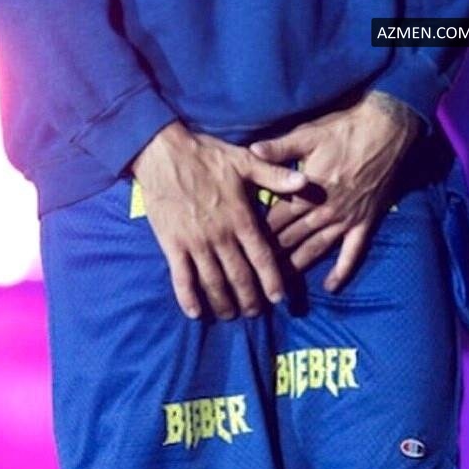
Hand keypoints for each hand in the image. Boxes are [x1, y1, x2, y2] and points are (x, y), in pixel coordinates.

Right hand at [132, 121, 305, 319]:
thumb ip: (275, 176)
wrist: (162, 152)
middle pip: (239, 277)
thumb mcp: (244, 160)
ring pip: (213, 282)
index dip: (272, 281)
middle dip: (249, 299)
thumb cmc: (205, 155)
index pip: (262, 258)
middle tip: (255, 314)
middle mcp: (220, 236)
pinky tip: (195, 314)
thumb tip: (306, 182)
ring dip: (223, 303)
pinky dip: (188, 298)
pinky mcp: (172, 245)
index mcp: (240, 218)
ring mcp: (195, 243)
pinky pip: (181, 278)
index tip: (278, 299)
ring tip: (230, 316)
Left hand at [250, 91, 419, 291]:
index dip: (258, 235)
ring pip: (316, 249)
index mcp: (305, 192)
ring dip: (298, 267)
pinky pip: (352, 253)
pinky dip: (342, 271)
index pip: (275, 221)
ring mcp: (345, 220)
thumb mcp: (307, 134)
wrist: (388, 128)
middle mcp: (323, 211)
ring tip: (281, 286)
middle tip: (254, 275)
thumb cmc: (344, 129)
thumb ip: (279, 148)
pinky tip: (330, 287)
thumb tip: (251, 150)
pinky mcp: (364, 223)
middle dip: (272, 257)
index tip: (244, 249)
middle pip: (291, 239)